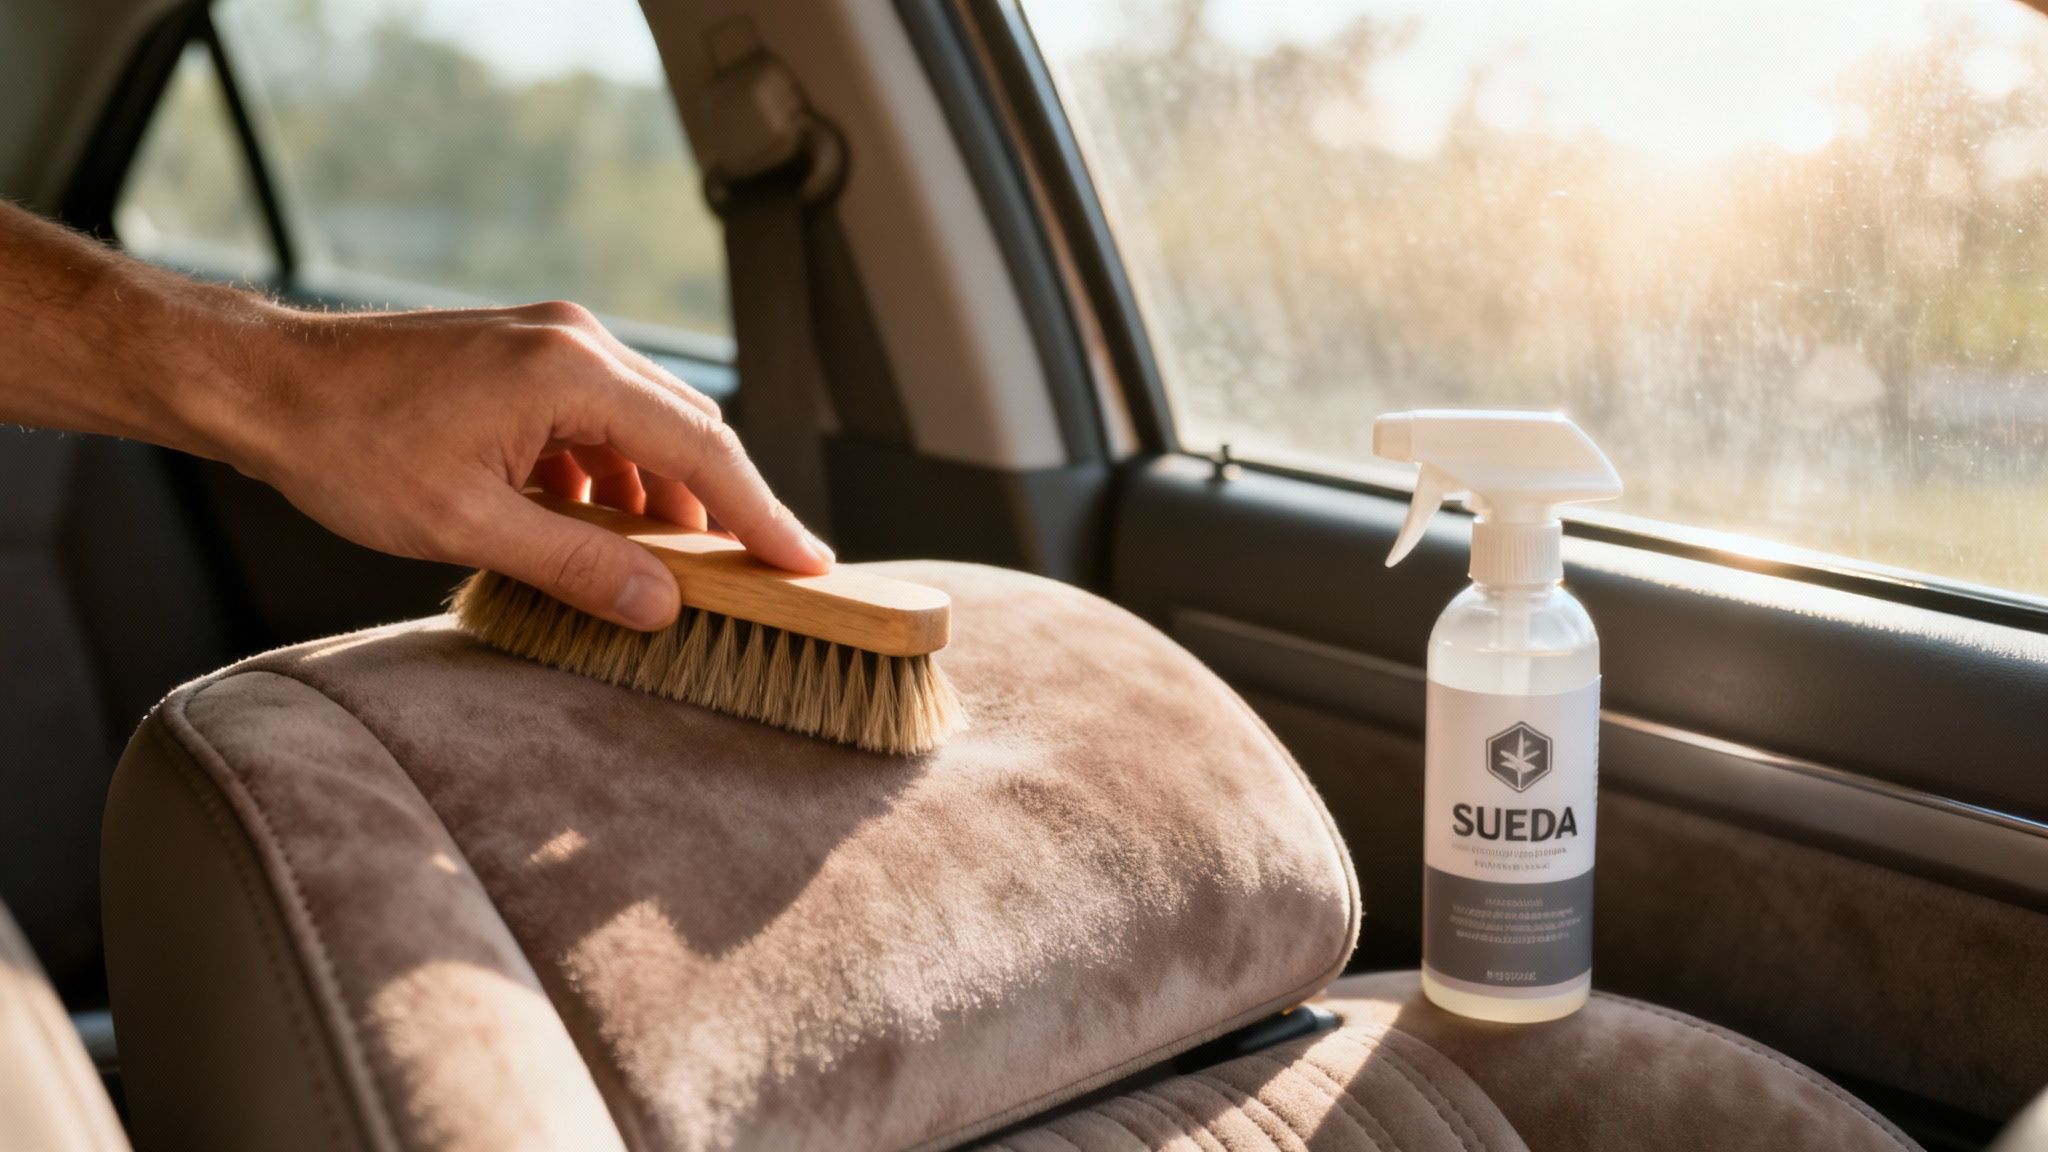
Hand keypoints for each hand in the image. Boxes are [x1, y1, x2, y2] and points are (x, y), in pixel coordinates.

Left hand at [220, 299, 834, 629]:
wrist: (262, 385)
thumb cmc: (347, 445)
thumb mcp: (467, 526)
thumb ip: (577, 565)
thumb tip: (664, 608)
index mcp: (573, 372)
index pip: (704, 452)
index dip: (763, 516)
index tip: (808, 566)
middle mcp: (577, 344)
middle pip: (688, 435)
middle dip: (720, 514)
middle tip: (751, 583)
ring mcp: (552, 345)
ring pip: (647, 433)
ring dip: (659, 503)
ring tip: (656, 573)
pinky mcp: (527, 360)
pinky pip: (603, 425)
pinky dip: (614, 481)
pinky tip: (590, 530)